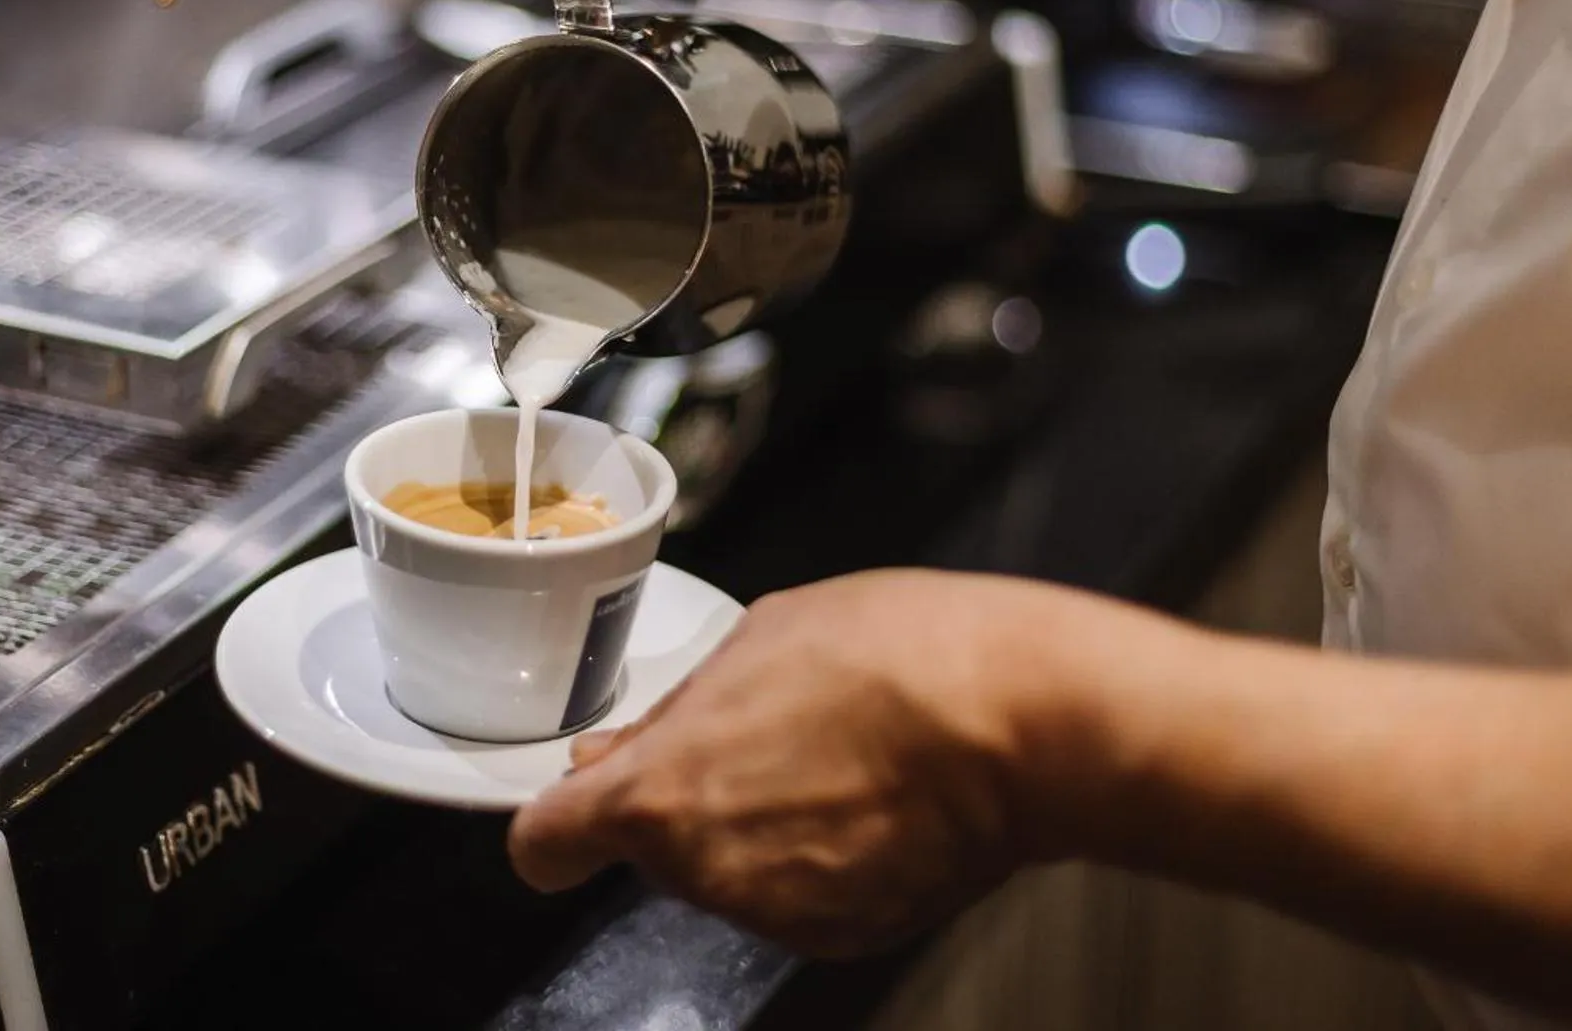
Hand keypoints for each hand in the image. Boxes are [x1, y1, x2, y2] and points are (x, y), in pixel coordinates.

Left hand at [506, 570, 1112, 957]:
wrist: (1025, 720)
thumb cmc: (899, 658)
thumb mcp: (760, 636)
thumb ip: (674, 711)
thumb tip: (621, 749)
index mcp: (663, 794)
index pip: (546, 843)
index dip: (555, 820)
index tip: (570, 808)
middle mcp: (706, 873)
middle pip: (655, 847)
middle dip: (687, 800)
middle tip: (757, 734)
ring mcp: (776, 914)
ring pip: (728, 870)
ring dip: (757, 825)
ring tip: (832, 754)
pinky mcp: (843, 934)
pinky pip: (797, 893)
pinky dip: (818, 858)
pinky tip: (870, 797)